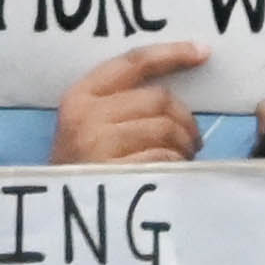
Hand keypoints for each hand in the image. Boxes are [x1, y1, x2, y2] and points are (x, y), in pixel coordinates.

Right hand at [50, 41, 205, 164]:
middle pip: (159, 99)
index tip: (202, 52)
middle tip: (192, 138)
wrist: (62, 212)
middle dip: (184, 118)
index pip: (134, 63)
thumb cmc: (82, 169)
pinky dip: (178, 165)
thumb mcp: (88, 127)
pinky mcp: (118, 174)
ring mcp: (101, 146)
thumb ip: (121, 104)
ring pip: (166, 128)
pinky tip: (173, 174)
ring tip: (182, 157)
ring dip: (184, 144)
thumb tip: (176, 97)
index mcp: (81, 96)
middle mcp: (88, 116)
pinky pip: (166, 159)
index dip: (172, 54)